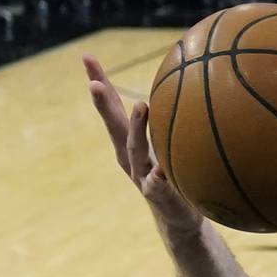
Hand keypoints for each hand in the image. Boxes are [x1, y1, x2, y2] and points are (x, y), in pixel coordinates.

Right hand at [83, 55, 203, 237]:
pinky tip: (161, 170)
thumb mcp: (170, 144)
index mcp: (130, 142)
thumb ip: (172, 120)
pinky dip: (158, 177)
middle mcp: (130, 156)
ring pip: (136, 150)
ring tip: (141, 105)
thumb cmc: (174, 174)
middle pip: (114, 126)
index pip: (113, 108)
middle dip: (104, 104)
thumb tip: (188, 81)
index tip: (87, 57)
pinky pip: (158, 184)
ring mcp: (142, 176)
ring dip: (137, 126)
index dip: (100, 83)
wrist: (179, 218)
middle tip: (94, 84)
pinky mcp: (159, 195)